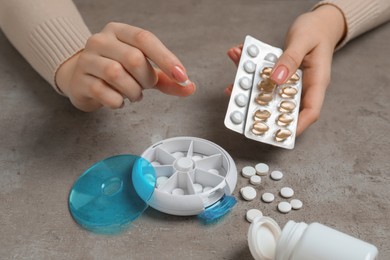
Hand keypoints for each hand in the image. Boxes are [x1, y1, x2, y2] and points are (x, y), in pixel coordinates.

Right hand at [56, 22, 195, 111]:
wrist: (80, 79)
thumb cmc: (117, 71)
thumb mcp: (143, 71)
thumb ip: (167, 78)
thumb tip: (190, 87)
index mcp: (119, 31)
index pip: (145, 38)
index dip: (165, 58)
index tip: (181, 76)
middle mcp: (100, 41)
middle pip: (133, 58)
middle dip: (147, 79)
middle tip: (146, 86)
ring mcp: (87, 60)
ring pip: (117, 74)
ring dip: (133, 91)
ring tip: (134, 95)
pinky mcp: (79, 81)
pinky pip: (103, 93)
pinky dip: (118, 102)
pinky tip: (119, 101)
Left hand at [227, 5, 345, 134]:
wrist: (319, 22)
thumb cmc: (317, 30)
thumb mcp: (304, 41)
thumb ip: (290, 59)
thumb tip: (277, 78)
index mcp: (317, 82)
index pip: (310, 111)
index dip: (295, 126)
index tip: (278, 133)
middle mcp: (304, 85)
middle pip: (283, 105)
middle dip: (262, 107)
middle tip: (242, 105)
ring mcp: (292, 81)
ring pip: (270, 91)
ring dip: (251, 85)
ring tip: (236, 75)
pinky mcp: (282, 74)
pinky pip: (266, 77)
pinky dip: (252, 70)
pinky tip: (240, 58)